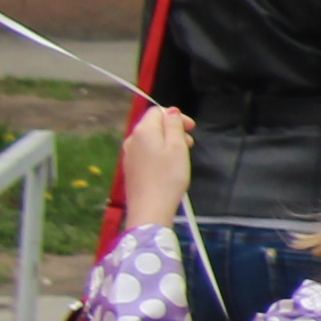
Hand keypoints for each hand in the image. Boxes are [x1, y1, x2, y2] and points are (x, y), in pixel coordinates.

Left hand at [116, 107, 197, 232]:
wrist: (149, 210)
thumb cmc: (168, 178)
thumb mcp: (178, 148)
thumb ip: (174, 125)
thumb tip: (171, 111)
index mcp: (143, 131)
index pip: (158, 111)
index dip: (176, 116)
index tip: (192, 129)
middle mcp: (131, 139)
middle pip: (153, 125)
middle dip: (172, 129)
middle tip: (189, 144)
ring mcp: (128, 154)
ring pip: (150, 139)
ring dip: (166, 142)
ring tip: (181, 156)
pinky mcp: (130, 168)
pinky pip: (145, 152)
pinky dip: (158, 153)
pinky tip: (167, 167)